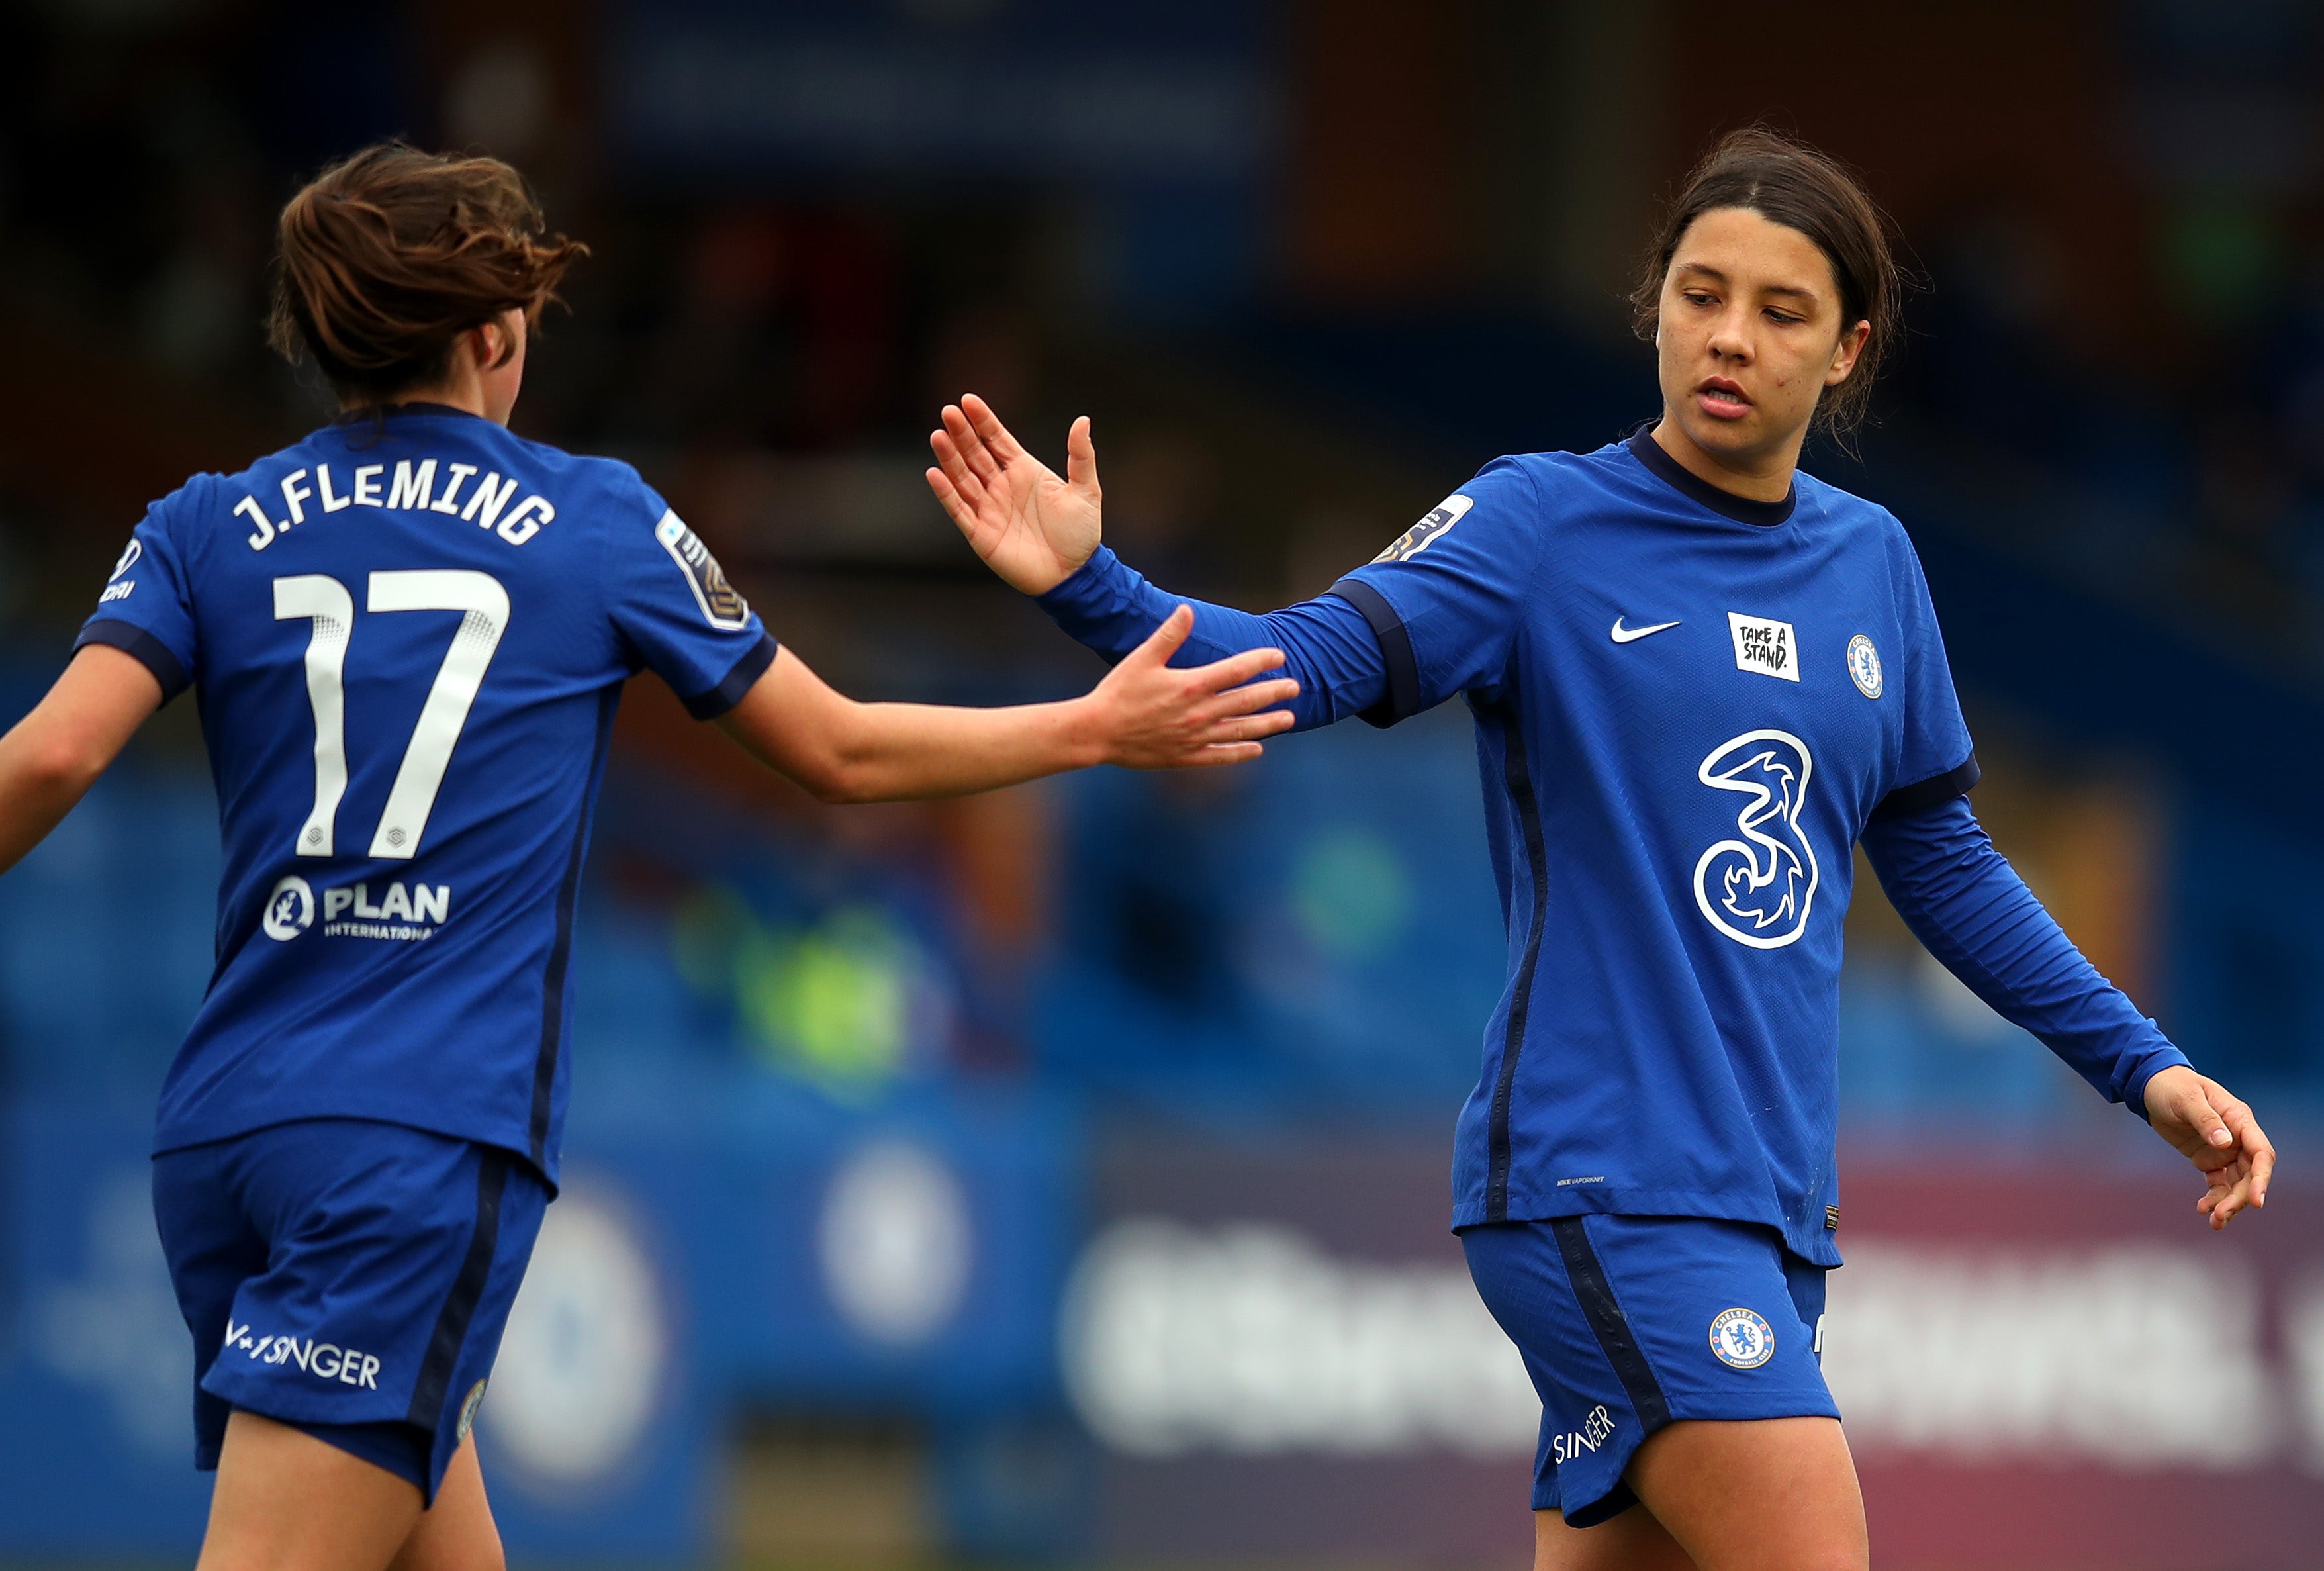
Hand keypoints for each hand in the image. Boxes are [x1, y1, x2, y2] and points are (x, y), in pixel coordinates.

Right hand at [926, 394, 1101, 594]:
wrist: (1074, 575)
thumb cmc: (1081, 534)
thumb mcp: (1086, 491)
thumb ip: (1081, 456)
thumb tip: (1083, 420)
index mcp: (1024, 471)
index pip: (997, 440)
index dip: (983, 421)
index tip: (968, 400)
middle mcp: (1002, 486)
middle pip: (976, 454)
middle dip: (962, 433)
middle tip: (948, 411)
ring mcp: (989, 509)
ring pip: (963, 478)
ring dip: (950, 458)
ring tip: (938, 435)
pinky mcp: (980, 533)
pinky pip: (959, 510)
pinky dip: (946, 493)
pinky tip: (934, 473)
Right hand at [1080, 606, 1297, 769]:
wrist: (1097, 732)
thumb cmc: (1118, 691)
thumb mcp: (1142, 658)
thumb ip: (1169, 635)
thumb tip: (1188, 610)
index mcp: (1191, 685)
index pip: (1236, 670)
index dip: (1261, 661)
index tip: (1280, 656)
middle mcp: (1198, 713)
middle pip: (1246, 701)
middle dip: (1274, 693)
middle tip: (1295, 687)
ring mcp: (1195, 738)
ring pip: (1240, 730)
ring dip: (1267, 725)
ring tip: (1289, 719)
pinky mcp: (1186, 757)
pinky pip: (1220, 757)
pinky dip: (1240, 753)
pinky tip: (1257, 749)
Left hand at [2145, 1066, 2275, 1229]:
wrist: (2151, 1087)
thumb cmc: (2172, 1086)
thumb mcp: (2186, 1099)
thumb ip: (2205, 1120)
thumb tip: (2225, 1142)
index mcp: (2239, 1120)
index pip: (2261, 1153)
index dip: (2261, 1178)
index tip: (2256, 1201)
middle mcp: (2237, 1138)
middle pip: (2250, 1175)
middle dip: (2240, 1197)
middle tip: (2222, 1215)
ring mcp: (2224, 1150)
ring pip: (2236, 1184)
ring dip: (2228, 1203)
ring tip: (2214, 1221)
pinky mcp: (2208, 1159)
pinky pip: (2218, 1184)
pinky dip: (2214, 1198)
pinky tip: (2203, 1209)